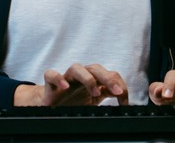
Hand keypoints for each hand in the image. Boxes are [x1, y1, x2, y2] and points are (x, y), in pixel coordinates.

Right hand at [14, 63, 128, 105]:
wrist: (51, 107)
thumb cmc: (73, 101)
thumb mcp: (93, 99)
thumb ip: (107, 93)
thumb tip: (123, 95)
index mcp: (92, 78)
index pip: (109, 74)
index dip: (119, 85)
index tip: (124, 100)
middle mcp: (80, 76)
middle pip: (95, 68)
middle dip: (108, 78)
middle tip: (117, 92)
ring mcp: (65, 78)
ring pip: (76, 68)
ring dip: (88, 78)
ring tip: (95, 92)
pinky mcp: (50, 84)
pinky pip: (50, 74)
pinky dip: (57, 78)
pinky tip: (65, 87)